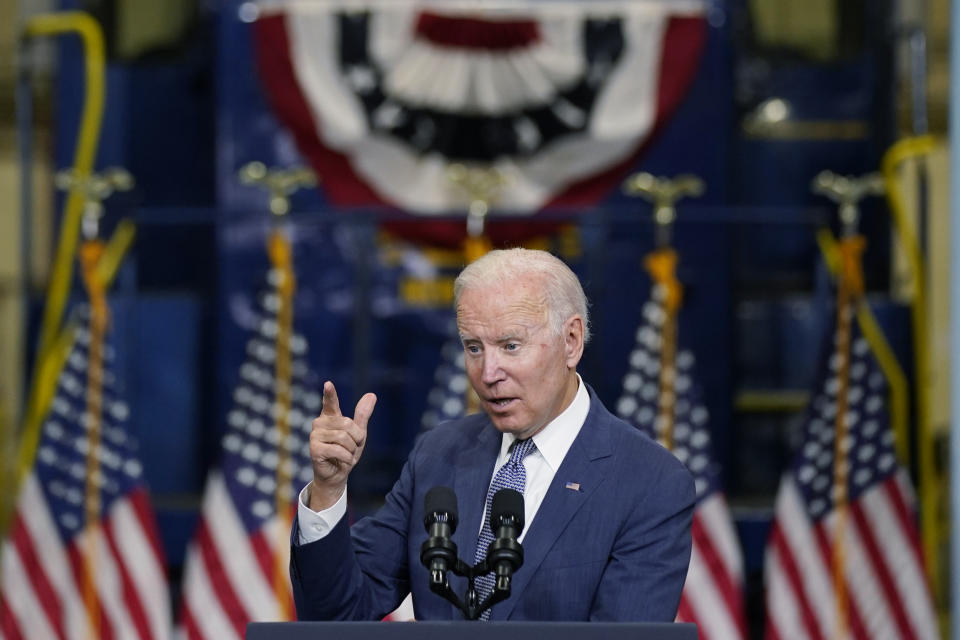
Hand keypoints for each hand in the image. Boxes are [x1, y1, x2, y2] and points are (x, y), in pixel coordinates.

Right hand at [308, 381, 376, 510]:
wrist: (337, 474)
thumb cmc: (347, 451)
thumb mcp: (358, 433)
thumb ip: (363, 415)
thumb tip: (372, 394)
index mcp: (330, 417)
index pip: (330, 402)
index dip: (330, 394)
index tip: (328, 384)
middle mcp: (320, 423)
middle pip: (348, 424)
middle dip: (356, 438)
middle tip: (351, 448)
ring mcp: (315, 435)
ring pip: (344, 437)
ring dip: (351, 449)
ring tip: (346, 454)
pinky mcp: (314, 448)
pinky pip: (338, 449)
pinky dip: (346, 458)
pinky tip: (343, 461)